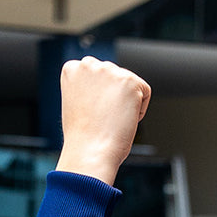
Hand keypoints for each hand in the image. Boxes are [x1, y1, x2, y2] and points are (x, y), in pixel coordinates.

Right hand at [55, 58, 151, 184]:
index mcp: (72, 68)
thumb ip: (89, 88)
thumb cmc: (83, 137)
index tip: (92, 113)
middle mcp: (89, 64)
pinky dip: (140, 110)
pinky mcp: (129, 81)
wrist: (90, 152)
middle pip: (115, 78)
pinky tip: (124, 120)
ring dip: (126, 103)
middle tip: (103, 119)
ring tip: (111, 120)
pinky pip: (145, 93)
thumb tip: (107, 87)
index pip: (97, 75)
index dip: (98, 98)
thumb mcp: (77, 104)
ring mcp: (110, 71)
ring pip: (130, 85)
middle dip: (113, 98)